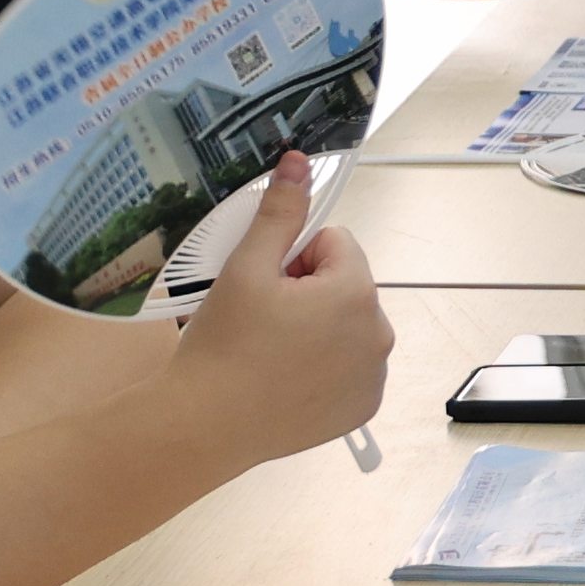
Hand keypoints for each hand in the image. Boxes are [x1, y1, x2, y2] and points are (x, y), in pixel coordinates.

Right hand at [171, 158, 392, 459]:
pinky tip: (285, 381)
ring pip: (347, 325)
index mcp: (356, 293)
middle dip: (309, 292)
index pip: (335, 244)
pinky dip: (325, 367)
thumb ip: (280, 212)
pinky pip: (350, 367)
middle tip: (262, 320)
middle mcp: (379, 335)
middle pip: (345, 285)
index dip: (294, 258)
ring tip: (270, 352)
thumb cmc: (224, 343)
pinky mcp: (362, 408)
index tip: (265, 286)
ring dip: (318, 328)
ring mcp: (374, 377)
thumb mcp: (247, 267)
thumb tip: (300, 159)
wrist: (205, 426)